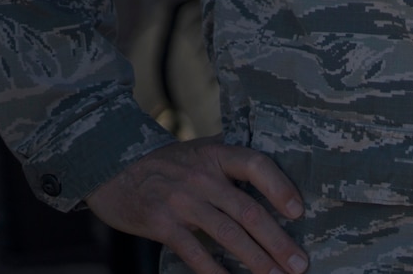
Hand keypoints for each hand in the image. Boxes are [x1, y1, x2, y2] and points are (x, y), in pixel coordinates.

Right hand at [88, 138, 307, 273]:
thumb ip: (231, 160)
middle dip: (278, 241)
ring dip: (256, 259)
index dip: (281, 188)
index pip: (257, 166)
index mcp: (218, 155)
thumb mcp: (201, 150)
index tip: (299, 212)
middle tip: (299, 263)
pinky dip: (214, 271)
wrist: (113, 170)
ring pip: (228, 234)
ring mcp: (182, 202)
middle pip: (249, 210)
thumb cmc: (167, 164)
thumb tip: (275, 175)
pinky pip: (194, 252)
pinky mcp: (163, 225)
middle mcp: (203, 177)